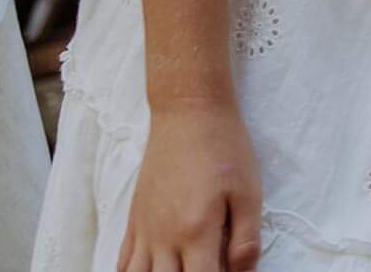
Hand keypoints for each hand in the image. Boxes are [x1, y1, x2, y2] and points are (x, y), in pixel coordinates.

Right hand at [120, 99, 263, 271]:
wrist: (188, 114)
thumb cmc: (225, 150)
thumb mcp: (249, 192)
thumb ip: (246, 240)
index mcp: (196, 231)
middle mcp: (163, 238)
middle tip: (208, 266)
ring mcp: (144, 231)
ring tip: (180, 269)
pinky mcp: (133, 222)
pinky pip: (122, 264)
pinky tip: (152, 271)